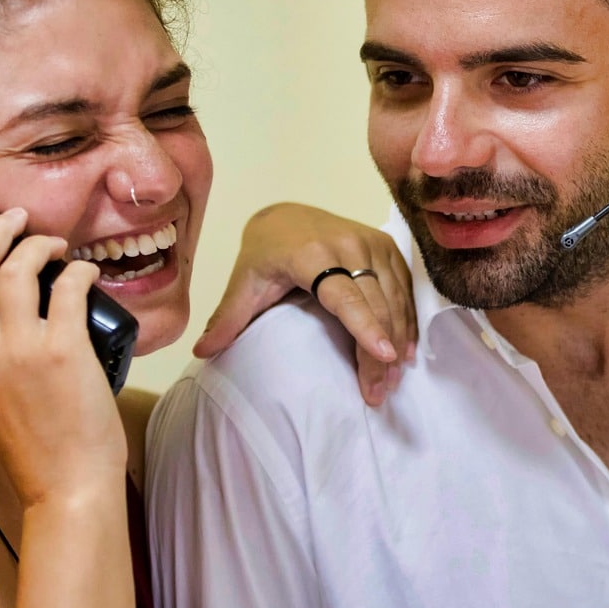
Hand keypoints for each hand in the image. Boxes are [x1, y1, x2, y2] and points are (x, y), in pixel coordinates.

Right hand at [0, 210, 126, 504]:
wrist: (65, 482)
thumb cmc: (34, 441)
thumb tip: (1, 305)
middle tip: (19, 219)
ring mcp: (19, 349)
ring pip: (19, 268)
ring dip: (41, 245)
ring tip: (59, 246)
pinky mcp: (63, 349)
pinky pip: (69, 287)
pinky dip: (80, 270)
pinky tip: (87, 271)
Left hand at [193, 202, 415, 406]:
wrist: (287, 214)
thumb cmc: (265, 252)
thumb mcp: (244, 282)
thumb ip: (228, 317)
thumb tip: (201, 353)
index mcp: (313, 254)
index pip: (345, 295)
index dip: (365, 326)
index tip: (383, 355)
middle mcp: (349, 245)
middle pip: (374, 305)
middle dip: (380, 352)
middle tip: (378, 393)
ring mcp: (372, 244)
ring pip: (394, 298)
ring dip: (398, 340)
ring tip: (392, 380)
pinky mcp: (387, 246)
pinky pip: (404, 288)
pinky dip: (407, 320)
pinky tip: (405, 351)